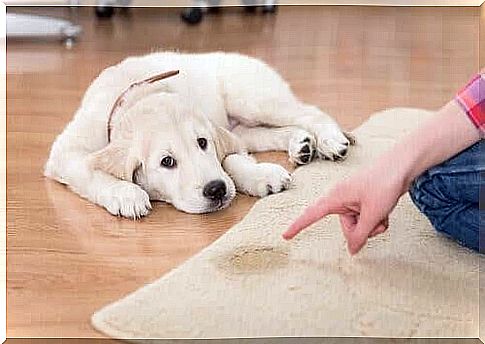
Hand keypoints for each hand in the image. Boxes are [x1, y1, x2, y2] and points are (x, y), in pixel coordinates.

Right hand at [282, 164, 405, 254]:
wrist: (402, 165)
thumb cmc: (384, 183)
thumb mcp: (372, 214)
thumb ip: (361, 234)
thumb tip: (353, 250)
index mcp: (336, 197)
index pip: (312, 214)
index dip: (298, 226)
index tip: (285, 236)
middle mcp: (342, 198)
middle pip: (346, 227)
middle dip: (362, 230)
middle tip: (376, 222)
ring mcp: (354, 199)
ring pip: (359, 224)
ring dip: (372, 225)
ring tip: (383, 214)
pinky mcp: (364, 200)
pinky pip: (366, 218)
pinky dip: (376, 219)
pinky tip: (386, 211)